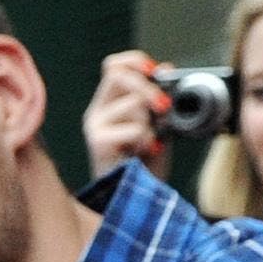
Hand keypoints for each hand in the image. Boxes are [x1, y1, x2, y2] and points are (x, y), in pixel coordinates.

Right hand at [83, 52, 168, 181]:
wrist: (133, 200)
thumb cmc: (144, 164)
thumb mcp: (158, 125)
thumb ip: (159, 98)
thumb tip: (167, 67)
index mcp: (109, 103)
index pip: (113, 65)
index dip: (135, 61)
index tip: (156, 71)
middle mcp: (97, 112)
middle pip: (117, 75)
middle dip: (148, 87)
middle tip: (165, 106)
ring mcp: (95, 128)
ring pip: (133, 104)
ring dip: (152, 122)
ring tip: (152, 141)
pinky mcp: (98, 144)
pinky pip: (135, 129)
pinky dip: (149, 140)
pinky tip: (146, 152)